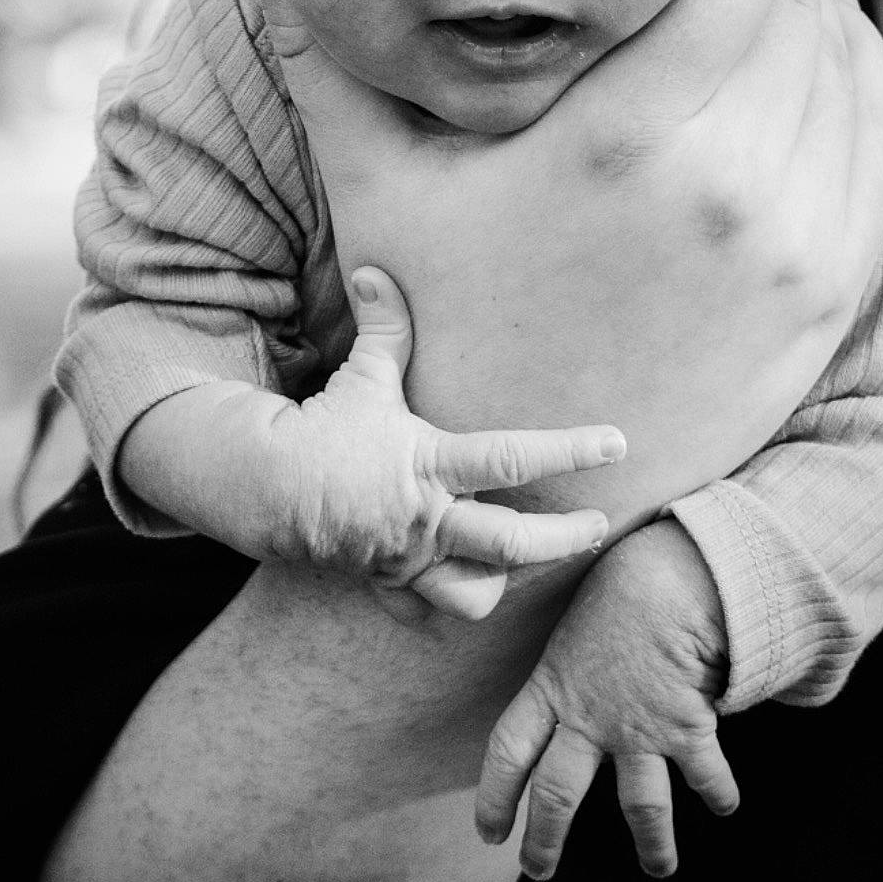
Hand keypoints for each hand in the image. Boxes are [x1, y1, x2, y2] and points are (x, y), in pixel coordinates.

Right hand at [222, 0, 882, 537]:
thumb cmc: (443, 325)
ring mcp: (793, 243)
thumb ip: (326, 55)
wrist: (523, 483)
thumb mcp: (378, 186)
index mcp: (621, 137)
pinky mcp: (830, 291)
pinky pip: (876, 145)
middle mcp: (728, 182)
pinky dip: (861, 81)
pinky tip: (822, 52)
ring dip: (823, 1)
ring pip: (846, 66)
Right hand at [265, 266, 623, 618]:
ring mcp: (408, 559)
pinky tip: (462, 582)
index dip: (571, 451)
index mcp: (431, 464)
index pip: (514, 459)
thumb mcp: (361, 376)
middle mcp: (428, 519)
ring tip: (530, 562)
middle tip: (598, 525)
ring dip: (506, 581)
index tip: (617, 444)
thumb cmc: (324, 427)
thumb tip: (373, 269)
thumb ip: (383, 327)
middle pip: (512, 543)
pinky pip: (426, 612)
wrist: (265, 488)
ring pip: (475, 594)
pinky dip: (445, 603)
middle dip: (564, 539)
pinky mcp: (387, 583)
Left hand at [474, 519, 733, 878]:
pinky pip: (705, 774)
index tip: (489, 833)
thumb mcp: (572, 620)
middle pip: (557, 795)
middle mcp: (588, 718)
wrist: (668, 575)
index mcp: (551, 687)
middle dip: (546, 839)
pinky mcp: (685, 728)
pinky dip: (720, 792)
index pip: (507, 751)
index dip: (495, 797)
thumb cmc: (618, 583)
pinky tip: (726, 805)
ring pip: (640, 807)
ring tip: (658, 869)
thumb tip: (562, 672)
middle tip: (538, 871)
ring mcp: (637, 730)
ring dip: (652, 844)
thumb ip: (566, 659)